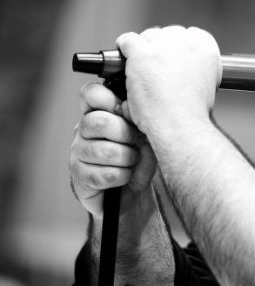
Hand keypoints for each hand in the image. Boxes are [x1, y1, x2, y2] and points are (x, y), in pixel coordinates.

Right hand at [69, 83, 156, 217]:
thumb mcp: (145, 134)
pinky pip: (104, 175)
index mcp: (98, 113)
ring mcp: (77, 153)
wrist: (134, 192)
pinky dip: (122, 176)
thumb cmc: (139, 157)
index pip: (90, 93)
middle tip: (136, 142)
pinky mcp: (79, 177)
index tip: (123, 109)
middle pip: (97, 121)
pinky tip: (124, 176)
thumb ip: (136, 118)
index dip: (106, 97)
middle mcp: (83, 130)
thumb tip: (126, 107)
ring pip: (103, 151)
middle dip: (125, 133)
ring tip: (132, 161)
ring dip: (127, 158)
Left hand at [115, 26, 221, 137]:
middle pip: (167, 33)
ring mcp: (164, 47)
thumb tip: (180, 62)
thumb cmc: (192, 112)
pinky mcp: (143, 55)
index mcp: (206, 46)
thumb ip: (195, 65)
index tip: (173, 63)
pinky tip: (126, 62)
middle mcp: (188, 42)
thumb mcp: (206, 82)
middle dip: (160, 49)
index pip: (188, 34)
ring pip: (148, 37)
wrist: (181, 126)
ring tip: (143, 73)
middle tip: (156, 71)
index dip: (177, 49)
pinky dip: (124, 49)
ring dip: (143, 51)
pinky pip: (128, 40)